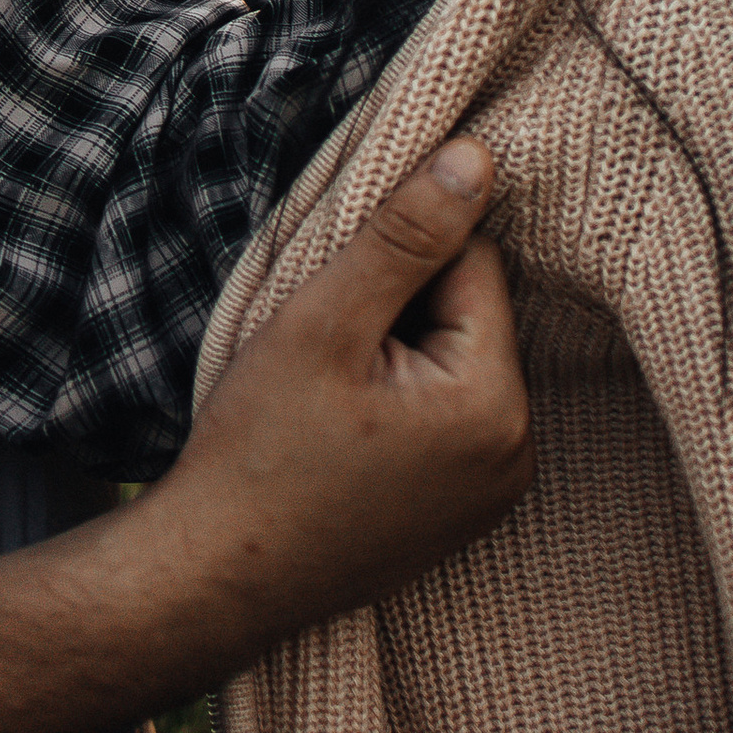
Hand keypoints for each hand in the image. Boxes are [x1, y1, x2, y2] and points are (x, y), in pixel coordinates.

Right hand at [152, 139, 532, 644]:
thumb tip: (479, 155)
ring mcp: (494, 492)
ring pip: (456, 363)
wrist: (214, 577)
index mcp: (495, 405)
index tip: (336, 303)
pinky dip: (399, 406)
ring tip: (328, 398)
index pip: (473, 265)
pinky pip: (447, 418)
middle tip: (326, 357)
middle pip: (472, 316)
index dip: (398, 264)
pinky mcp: (462, 513)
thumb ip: (406, 234)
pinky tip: (341, 434)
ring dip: (398, 356)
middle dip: (403, 312)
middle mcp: (518, 454)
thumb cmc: (258, 451)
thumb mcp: (324, 323)